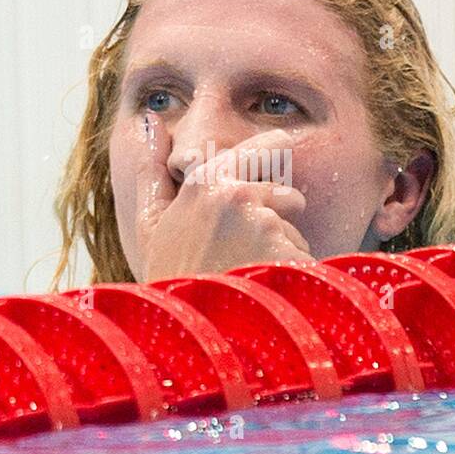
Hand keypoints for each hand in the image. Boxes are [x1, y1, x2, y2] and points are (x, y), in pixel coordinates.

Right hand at [135, 113, 313, 281]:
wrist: (180, 336)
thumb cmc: (167, 280)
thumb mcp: (150, 223)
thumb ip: (153, 169)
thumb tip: (150, 117)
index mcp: (203, 182)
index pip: (256, 151)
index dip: (271, 154)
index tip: (282, 147)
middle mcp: (235, 194)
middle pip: (284, 194)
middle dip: (282, 214)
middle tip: (259, 244)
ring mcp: (262, 223)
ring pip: (293, 231)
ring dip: (282, 253)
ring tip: (250, 279)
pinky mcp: (285, 254)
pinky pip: (303, 259)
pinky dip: (291, 277)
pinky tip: (264, 295)